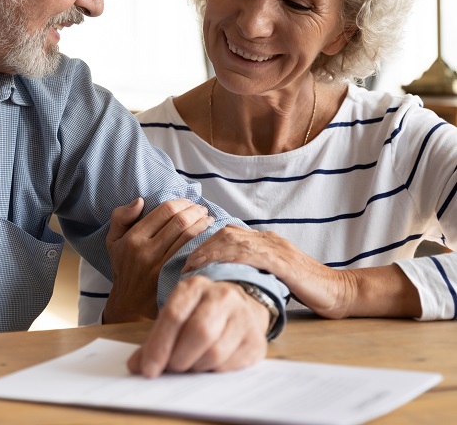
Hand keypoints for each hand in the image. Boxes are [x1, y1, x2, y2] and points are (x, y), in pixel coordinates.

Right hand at [103, 198, 212, 322]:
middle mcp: (146, 251)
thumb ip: (121, 216)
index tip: (188, 202)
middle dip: (195, 211)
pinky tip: (208, 237)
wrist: (130, 305)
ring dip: (203, 224)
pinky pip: (191, 253)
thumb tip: (140, 201)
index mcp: (133, 238)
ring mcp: (161, 266)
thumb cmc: (124, 267)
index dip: (180, 202)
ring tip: (208, 219)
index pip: (164, 211)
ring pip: (188, 236)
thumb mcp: (113, 240)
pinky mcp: (172, 277)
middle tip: (202, 208)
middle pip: (179, 221)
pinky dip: (202, 241)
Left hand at [128, 275, 268, 376]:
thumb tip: (135, 367)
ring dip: (196, 367)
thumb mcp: (176, 316)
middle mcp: (221, 295)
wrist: (240, 307)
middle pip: (198, 332)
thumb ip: (155, 339)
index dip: (159, 346)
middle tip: (171, 369)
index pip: (174, 315)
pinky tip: (208, 366)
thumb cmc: (200, 314)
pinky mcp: (256, 339)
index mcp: (194, 286)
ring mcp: (242, 316)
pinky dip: (213, 372)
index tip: (148, 370)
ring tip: (190, 366)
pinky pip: (230, 365)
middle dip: (179, 358)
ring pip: (215, 352)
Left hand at [183, 226, 352, 317]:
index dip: (205, 244)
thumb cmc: (307, 287)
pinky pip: (252, 254)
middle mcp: (268, 239)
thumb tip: (226, 278)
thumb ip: (255, 269)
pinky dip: (230, 259)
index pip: (228, 233)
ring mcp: (276, 248)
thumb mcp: (275, 274)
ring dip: (210, 252)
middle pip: (226, 233)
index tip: (189, 259)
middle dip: (202, 247)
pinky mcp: (283, 261)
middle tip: (185, 264)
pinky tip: (218, 268)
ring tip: (194, 267)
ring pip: (235, 240)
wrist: (340, 291)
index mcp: (265, 241)